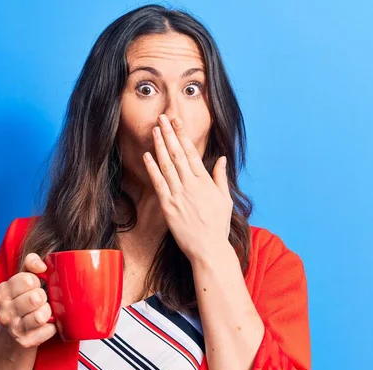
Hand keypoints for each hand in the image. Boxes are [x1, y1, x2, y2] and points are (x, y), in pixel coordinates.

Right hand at [0, 253, 56, 347]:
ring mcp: (13, 329)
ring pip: (41, 316)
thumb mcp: (23, 278)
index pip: (27, 280)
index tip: (34, 285)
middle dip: (43, 296)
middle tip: (40, 300)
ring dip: (48, 311)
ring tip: (44, 311)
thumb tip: (42, 266)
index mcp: (1, 293)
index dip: (36, 281)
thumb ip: (31, 263)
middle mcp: (4, 312)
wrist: (15, 333)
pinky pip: (50, 330)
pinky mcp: (25, 342)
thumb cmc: (23, 299)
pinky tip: (47, 324)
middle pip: (36, 297)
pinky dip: (53, 326)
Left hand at [143, 114, 232, 262]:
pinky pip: (159, 183)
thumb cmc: (218, 225)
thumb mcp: (224, 199)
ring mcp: (179, 195)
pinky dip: (152, 168)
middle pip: (178, 154)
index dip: (182, 135)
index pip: (192, 152)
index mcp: (205, 181)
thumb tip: (221, 159)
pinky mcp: (168, 206)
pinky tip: (147, 155)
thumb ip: (220, 177)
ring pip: (167, 165)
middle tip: (162, 118)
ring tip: (154, 130)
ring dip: (160, 146)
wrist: (209, 248)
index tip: (176, 122)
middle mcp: (191, 185)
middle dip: (169, 134)